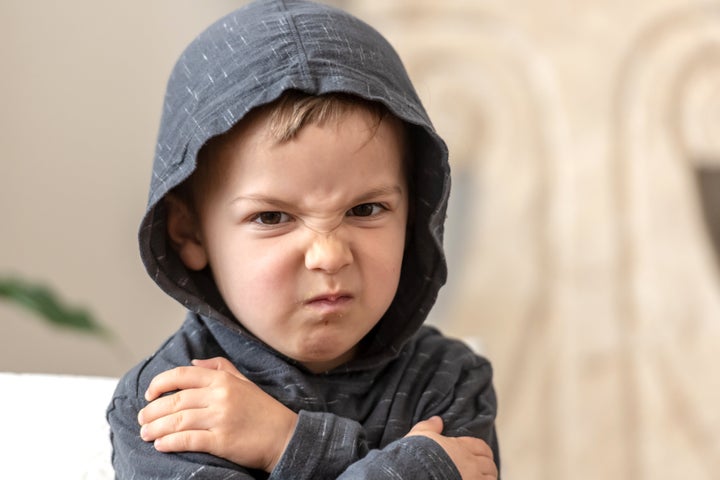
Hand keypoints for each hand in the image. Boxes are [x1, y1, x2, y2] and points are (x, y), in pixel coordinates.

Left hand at [137, 357, 297, 471]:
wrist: (285, 437)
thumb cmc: (263, 410)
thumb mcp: (244, 381)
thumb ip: (219, 367)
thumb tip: (194, 361)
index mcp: (223, 380)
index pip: (182, 375)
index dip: (160, 383)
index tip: (149, 394)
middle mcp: (220, 396)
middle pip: (175, 400)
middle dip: (152, 411)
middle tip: (141, 419)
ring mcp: (221, 418)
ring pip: (177, 420)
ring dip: (156, 428)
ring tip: (145, 434)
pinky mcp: (222, 441)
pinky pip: (188, 440)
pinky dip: (170, 442)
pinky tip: (161, 445)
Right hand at [405, 416, 496, 479]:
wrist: (416, 473)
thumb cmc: (418, 456)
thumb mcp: (420, 435)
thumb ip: (429, 426)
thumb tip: (437, 419)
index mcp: (461, 447)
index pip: (481, 447)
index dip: (482, 451)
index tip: (479, 455)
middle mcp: (471, 463)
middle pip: (489, 464)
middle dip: (486, 466)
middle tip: (481, 470)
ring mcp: (473, 479)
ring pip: (491, 478)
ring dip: (487, 478)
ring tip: (480, 479)